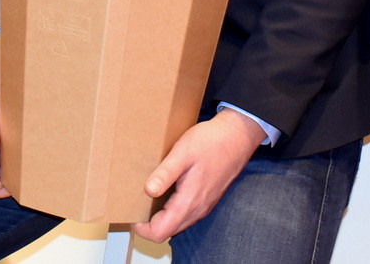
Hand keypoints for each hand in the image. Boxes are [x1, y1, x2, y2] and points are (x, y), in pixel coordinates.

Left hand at [131, 109, 263, 242]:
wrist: (237, 137)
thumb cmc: (212, 142)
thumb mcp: (183, 152)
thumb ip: (166, 173)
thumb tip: (148, 190)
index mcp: (189, 202)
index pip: (160, 231)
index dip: (142, 229)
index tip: (132, 214)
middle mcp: (197, 209)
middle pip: (167, 230)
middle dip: (148, 224)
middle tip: (136, 205)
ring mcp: (203, 205)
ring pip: (177, 223)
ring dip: (160, 217)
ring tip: (147, 197)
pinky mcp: (206, 199)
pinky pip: (185, 213)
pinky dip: (171, 209)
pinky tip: (166, 190)